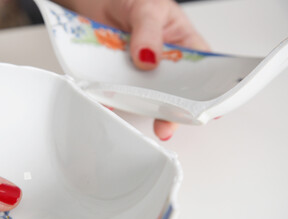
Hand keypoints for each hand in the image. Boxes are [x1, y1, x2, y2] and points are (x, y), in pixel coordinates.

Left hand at [54, 0, 208, 140]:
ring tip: (137, 114)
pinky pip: (116, 92)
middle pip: (173, 94)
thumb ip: (149, 31)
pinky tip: (109, 103)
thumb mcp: (148, 7)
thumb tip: (148, 59)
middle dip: (170, 111)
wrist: (96, 0)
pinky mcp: (117, 77)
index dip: (205, 97)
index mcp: (184, 46)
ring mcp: (139, 73)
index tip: (201, 113)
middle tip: (165, 124)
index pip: (201, 76)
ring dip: (139, 107)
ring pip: (143, 96)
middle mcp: (164, 64)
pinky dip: (111, 99)